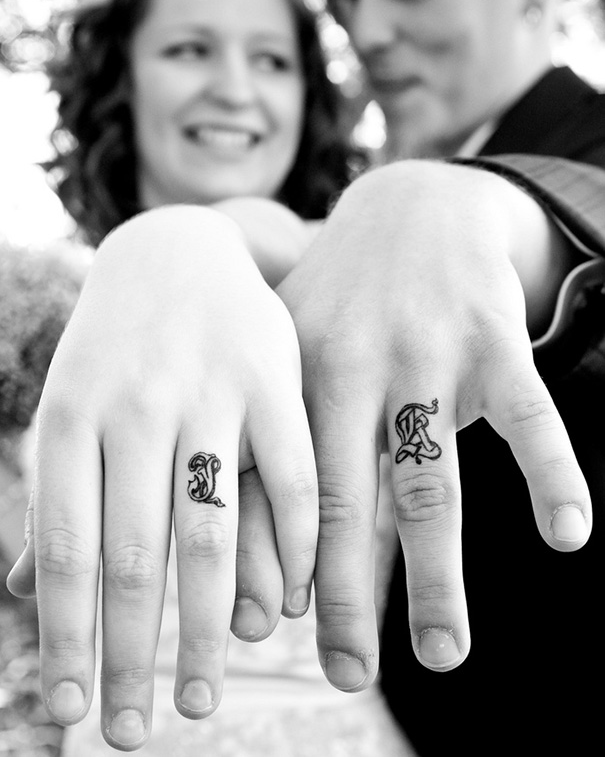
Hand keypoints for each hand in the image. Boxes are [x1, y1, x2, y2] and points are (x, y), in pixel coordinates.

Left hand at [8, 205, 317, 749]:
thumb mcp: (70, 406)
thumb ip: (60, 494)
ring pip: (210, 531)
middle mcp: (135, 408)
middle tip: (134, 733)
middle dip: (132, 656)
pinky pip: (291, 480)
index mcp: (71, 418)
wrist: (175, 252)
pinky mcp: (273, 378)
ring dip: (207, 629)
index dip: (67, 635)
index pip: (64, 548)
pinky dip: (292, 550)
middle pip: (135, 556)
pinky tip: (289, 605)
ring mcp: (209, 391)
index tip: (71, 711)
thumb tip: (21, 595)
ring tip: (200, 698)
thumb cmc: (116, 350)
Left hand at [278, 159, 591, 689]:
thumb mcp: (296, 352)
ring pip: (431, 479)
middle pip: (348, 500)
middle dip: (344, 595)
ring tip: (445, 654)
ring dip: (438, 573)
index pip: (281, 487)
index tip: (271, 635)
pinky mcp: (494, 339)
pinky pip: (528, 416)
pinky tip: (569, 533)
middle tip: (347, 675)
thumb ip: (288, 444)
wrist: (410, 204)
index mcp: (294, 376)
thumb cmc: (344, 298)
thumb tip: (277, 567)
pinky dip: (551, 473)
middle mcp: (353, 367)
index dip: (274, 562)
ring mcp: (426, 353)